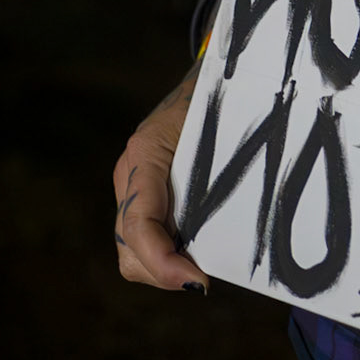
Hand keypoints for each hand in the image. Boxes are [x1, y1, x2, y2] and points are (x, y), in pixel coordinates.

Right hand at [113, 61, 210, 294]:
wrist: (210, 77)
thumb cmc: (220, 100)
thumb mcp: (219, 132)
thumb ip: (215, 178)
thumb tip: (229, 235)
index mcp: (145, 154)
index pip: (140, 225)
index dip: (165, 263)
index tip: (199, 283)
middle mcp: (130, 173)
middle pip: (130, 248)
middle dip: (164, 273)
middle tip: (204, 281)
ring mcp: (131, 185)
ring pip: (132, 251)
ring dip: (163, 269)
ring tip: (200, 269)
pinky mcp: (142, 194)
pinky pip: (143, 239)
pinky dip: (164, 256)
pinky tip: (192, 254)